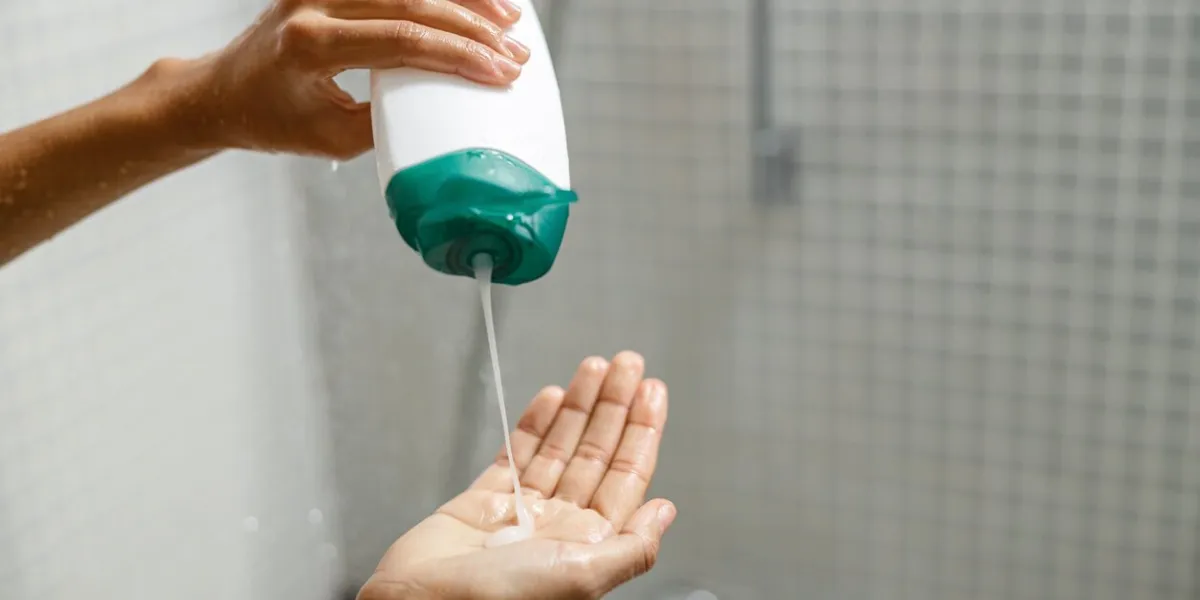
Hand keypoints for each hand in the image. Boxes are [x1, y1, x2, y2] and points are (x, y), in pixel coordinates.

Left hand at [169, 0, 529, 158]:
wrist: (223, 92)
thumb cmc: (274, 121)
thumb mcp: (333, 139)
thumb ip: (387, 122)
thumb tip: (446, 113)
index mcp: (311, 45)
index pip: (403, 40)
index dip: (460, 56)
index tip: (501, 74)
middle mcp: (313, 2)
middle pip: (414, 3)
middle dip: (474, 29)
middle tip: (515, 55)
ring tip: (510, 21)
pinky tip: (472, 0)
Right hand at [359, 352, 675, 599]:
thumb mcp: (583, 576)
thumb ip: (632, 546)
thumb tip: (666, 512)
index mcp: (589, 545)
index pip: (627, 476)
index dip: (641, 431)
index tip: (652, 391)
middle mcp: (560, 527)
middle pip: (596, 453)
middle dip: (613, 405)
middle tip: (628, 363)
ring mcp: (522, 512)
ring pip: (559, 447)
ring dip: (578, 405)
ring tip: (594, 367)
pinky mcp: (483, 504)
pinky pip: (515, 454)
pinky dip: (533, 423)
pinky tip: (550, 396)